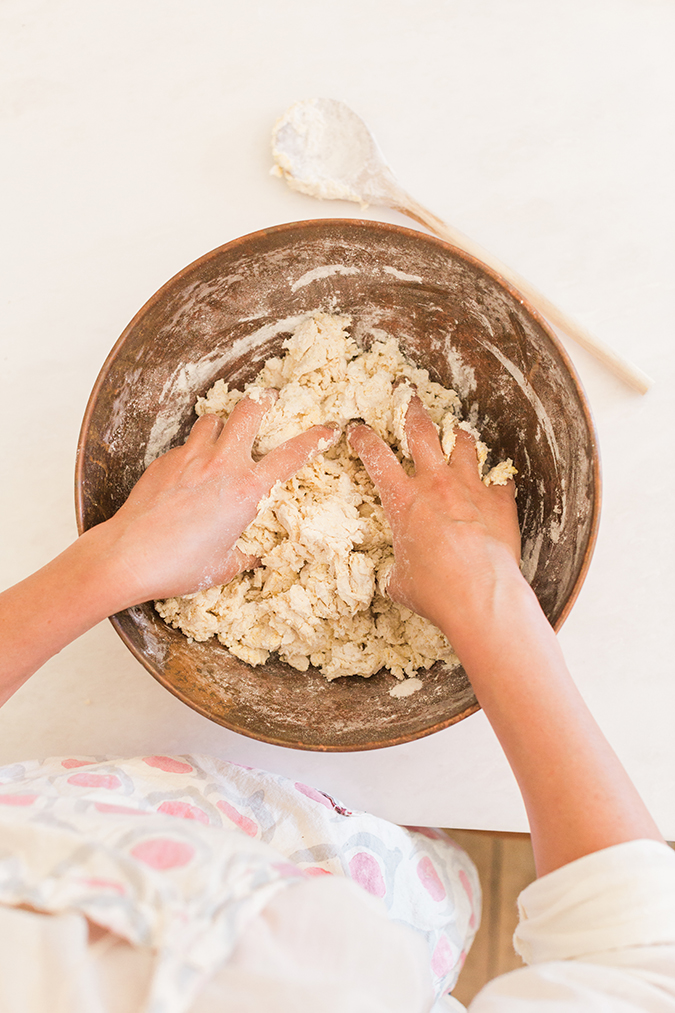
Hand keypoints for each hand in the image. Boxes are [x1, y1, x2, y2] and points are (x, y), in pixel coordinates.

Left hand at [99, 390, 339, 603]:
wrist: (129, 556)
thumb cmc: (180, 565)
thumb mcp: (226, 566)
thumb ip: (246, 554)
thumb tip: (255, 555)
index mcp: (247, 492)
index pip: (291, 455)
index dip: (315, 439)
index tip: (327, 430)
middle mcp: (222, 465)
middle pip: (249, 411)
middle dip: (263, 401)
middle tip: (269, 400)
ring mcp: (191, 458)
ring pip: (213, 420)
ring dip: (223, 426)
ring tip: (222, 439)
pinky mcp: (165, 461)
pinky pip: (186, 445)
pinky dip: (193, 452)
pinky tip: (188, 474)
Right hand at [348, 395, 520, 634]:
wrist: (480, 594)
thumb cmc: (434, 591)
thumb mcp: (400, 581)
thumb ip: (397, 569)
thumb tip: (397, 579)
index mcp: (403, 500)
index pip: (376, 458)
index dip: (364, 439)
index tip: (358, 428)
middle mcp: (436, 484)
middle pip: (421, 432)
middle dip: (412, 411)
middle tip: (409, 397)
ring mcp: (470, 487)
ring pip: (464, 445)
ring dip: (458, 436)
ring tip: (458, 431)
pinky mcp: (500, 500)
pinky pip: (499, 478)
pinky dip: (495, 477)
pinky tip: (496, 481)